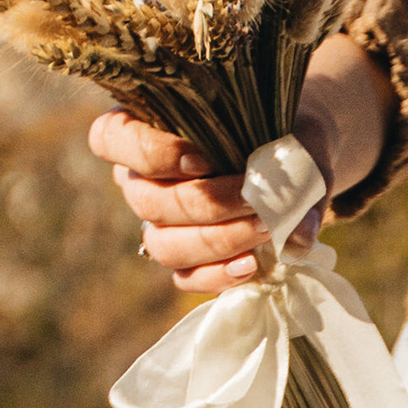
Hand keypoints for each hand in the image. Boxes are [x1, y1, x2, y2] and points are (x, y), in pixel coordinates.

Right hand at [93, 34, 392, 294]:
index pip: (109, 138)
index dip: (150, 152)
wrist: (294, 161)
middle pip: (147, 202)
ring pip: (163, 246)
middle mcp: (139, 180)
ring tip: (264, 229)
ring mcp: (158, 224)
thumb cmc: (279, 132)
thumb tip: (296, 230)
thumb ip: (298, 165)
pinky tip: (251, 264)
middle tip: (253, 197)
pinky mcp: (184, 260)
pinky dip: (217, 276)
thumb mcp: (292, 130)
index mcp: (143, 129)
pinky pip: (184, 278)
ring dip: (216, 241)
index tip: (203, 157)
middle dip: (205, 203)